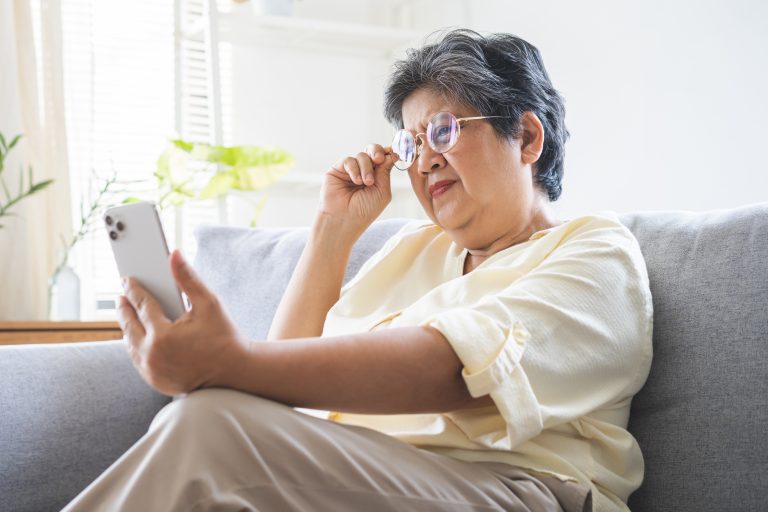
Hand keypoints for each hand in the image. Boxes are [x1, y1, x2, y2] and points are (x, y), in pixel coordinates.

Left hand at [118, 250, 248, 395]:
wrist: (234, 374)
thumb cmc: (224, 337)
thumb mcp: (209, 304)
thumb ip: (188, 278)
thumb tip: (174, 255)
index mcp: (163, 335)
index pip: (141, 305)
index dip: (133, 289)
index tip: (128, 279)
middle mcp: (152, 355)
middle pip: (129, 325)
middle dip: (124, 308)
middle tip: (122, 295)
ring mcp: (151, 370)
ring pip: (130, 343)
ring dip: (128, 327)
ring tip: (130, 313)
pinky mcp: (154, 380)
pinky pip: (137, 359)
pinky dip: (136, 345)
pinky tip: (140, 335)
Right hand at [320, 143, 395, 236]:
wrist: (344, 220)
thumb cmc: (365, 211)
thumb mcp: (382, 191)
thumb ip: (386, 171)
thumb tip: (391, 153)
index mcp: (377, 176)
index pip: (385, 158)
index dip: (390, 153)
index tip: (396, 151)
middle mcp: (364, 171)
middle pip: (373, 151)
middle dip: (378, 152)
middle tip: (379, 159)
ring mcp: (351, 170)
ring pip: (362, 155)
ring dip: (366, 168)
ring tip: (366, 182)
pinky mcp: (337, 170)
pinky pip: (349, 160)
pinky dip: (354, 169)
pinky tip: (356, 181)